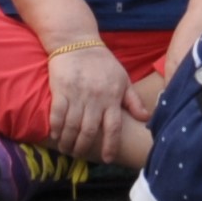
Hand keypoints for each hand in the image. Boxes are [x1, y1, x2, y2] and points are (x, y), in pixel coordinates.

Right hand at [41, 39, 138, 163]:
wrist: (77, 41)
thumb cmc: (102, 62)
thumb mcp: (122, 78)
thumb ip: (133, 100)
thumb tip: (146, 118)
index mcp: (112, 97)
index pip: (113, 127)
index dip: (110, 146)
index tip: (107, 159)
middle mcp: (95, 99)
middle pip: (89, 131)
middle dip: (83, 148)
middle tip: (79, 155)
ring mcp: (77, 95)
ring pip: (72, 127)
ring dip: (68, 142)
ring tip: (66, 149)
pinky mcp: (61, 90)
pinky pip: (58, 115)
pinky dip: (56, 128)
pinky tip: (56, 136)